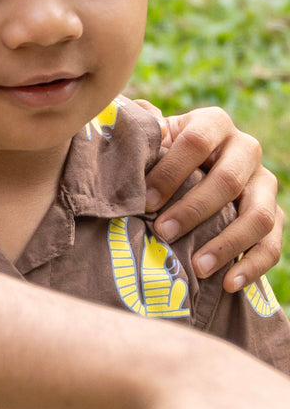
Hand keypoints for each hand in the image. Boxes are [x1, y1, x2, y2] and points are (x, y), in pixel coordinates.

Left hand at [136, 102, 282, 291]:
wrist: (191, 167)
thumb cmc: (160, 153)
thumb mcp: (151, 138)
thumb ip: (142, 133)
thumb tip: (134, 130)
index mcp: (213, 123)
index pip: (196, 142)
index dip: (171, 172)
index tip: (146, 201)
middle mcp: (245, 149)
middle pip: (228, 180)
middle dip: (193, 210)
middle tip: (163, 234)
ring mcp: (264, 183)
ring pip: (258, 215)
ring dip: (226, 244)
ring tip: (197, 267)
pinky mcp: (275, 214)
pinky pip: (272, 243)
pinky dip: (252, 266)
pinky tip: (229, 284)